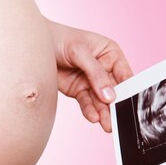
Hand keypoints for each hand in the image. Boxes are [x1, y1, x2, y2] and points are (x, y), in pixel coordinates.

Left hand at [45, 17, 134, 131]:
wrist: (36, 48)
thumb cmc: (60, 39)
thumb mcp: (80, 52)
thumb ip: (96, 73)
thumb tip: (110, 96)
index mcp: (110, 53)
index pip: (124, 73)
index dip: (129, 89)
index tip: (130, 103)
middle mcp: (104, 68)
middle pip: (114, 90)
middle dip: (116, 105)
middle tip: (119, 120)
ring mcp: (91, 81)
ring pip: (101, 100)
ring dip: (104, 113)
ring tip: (108, 125)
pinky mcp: (78, 91)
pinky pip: (86, 103)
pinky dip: (90, 111)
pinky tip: (94, 117)